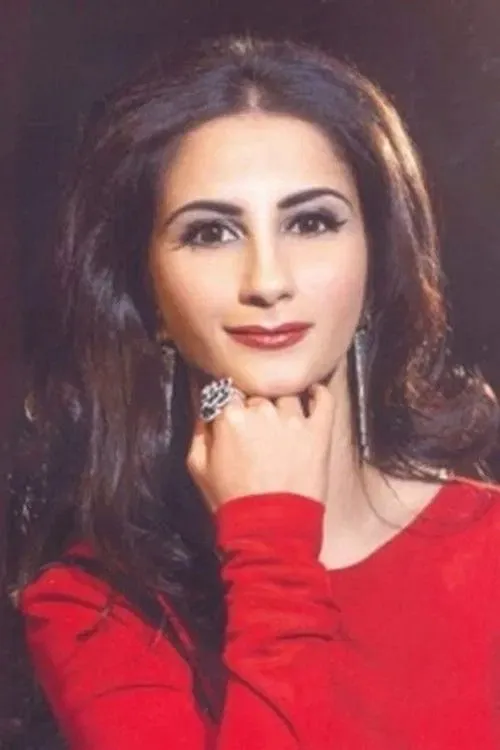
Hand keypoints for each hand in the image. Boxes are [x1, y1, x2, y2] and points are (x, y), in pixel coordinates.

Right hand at [187, 385, 333, 510]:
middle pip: (258, 394)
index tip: (231, 411)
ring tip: (282, 423)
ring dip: (283, 404)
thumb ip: (199, 430)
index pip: (226, 391)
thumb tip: (205, 408)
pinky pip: (323, 399)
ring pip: (287, 395)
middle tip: (256, 429)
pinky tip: (314, 393)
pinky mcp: (319, 432)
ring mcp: (293, 420)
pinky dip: (319, 393)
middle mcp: (262, 411)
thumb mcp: (198, 466)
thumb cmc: (230, 500)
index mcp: (230, 416)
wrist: (269, 531)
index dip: (228, 402)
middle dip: (255, 407)